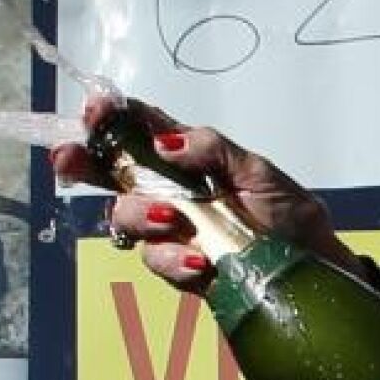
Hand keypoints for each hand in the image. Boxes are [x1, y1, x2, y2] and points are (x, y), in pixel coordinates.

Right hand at [49, 96, 360, 288]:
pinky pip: (156, 262)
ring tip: (172, 218)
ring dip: (139, 214)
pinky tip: (198, 261)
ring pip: (126, 219)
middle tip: (66, 157)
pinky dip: (171, 259)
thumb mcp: (258, 169)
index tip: (96, 110)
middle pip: (114, 174)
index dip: (112, 117)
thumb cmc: (289, 213)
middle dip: (84, 163)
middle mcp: (172, 192)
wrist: (313, 269)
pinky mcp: (181, 269)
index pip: (142, 130)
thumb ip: (212, 149)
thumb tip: (166, 142)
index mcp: (189, 158)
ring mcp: (172, 232)